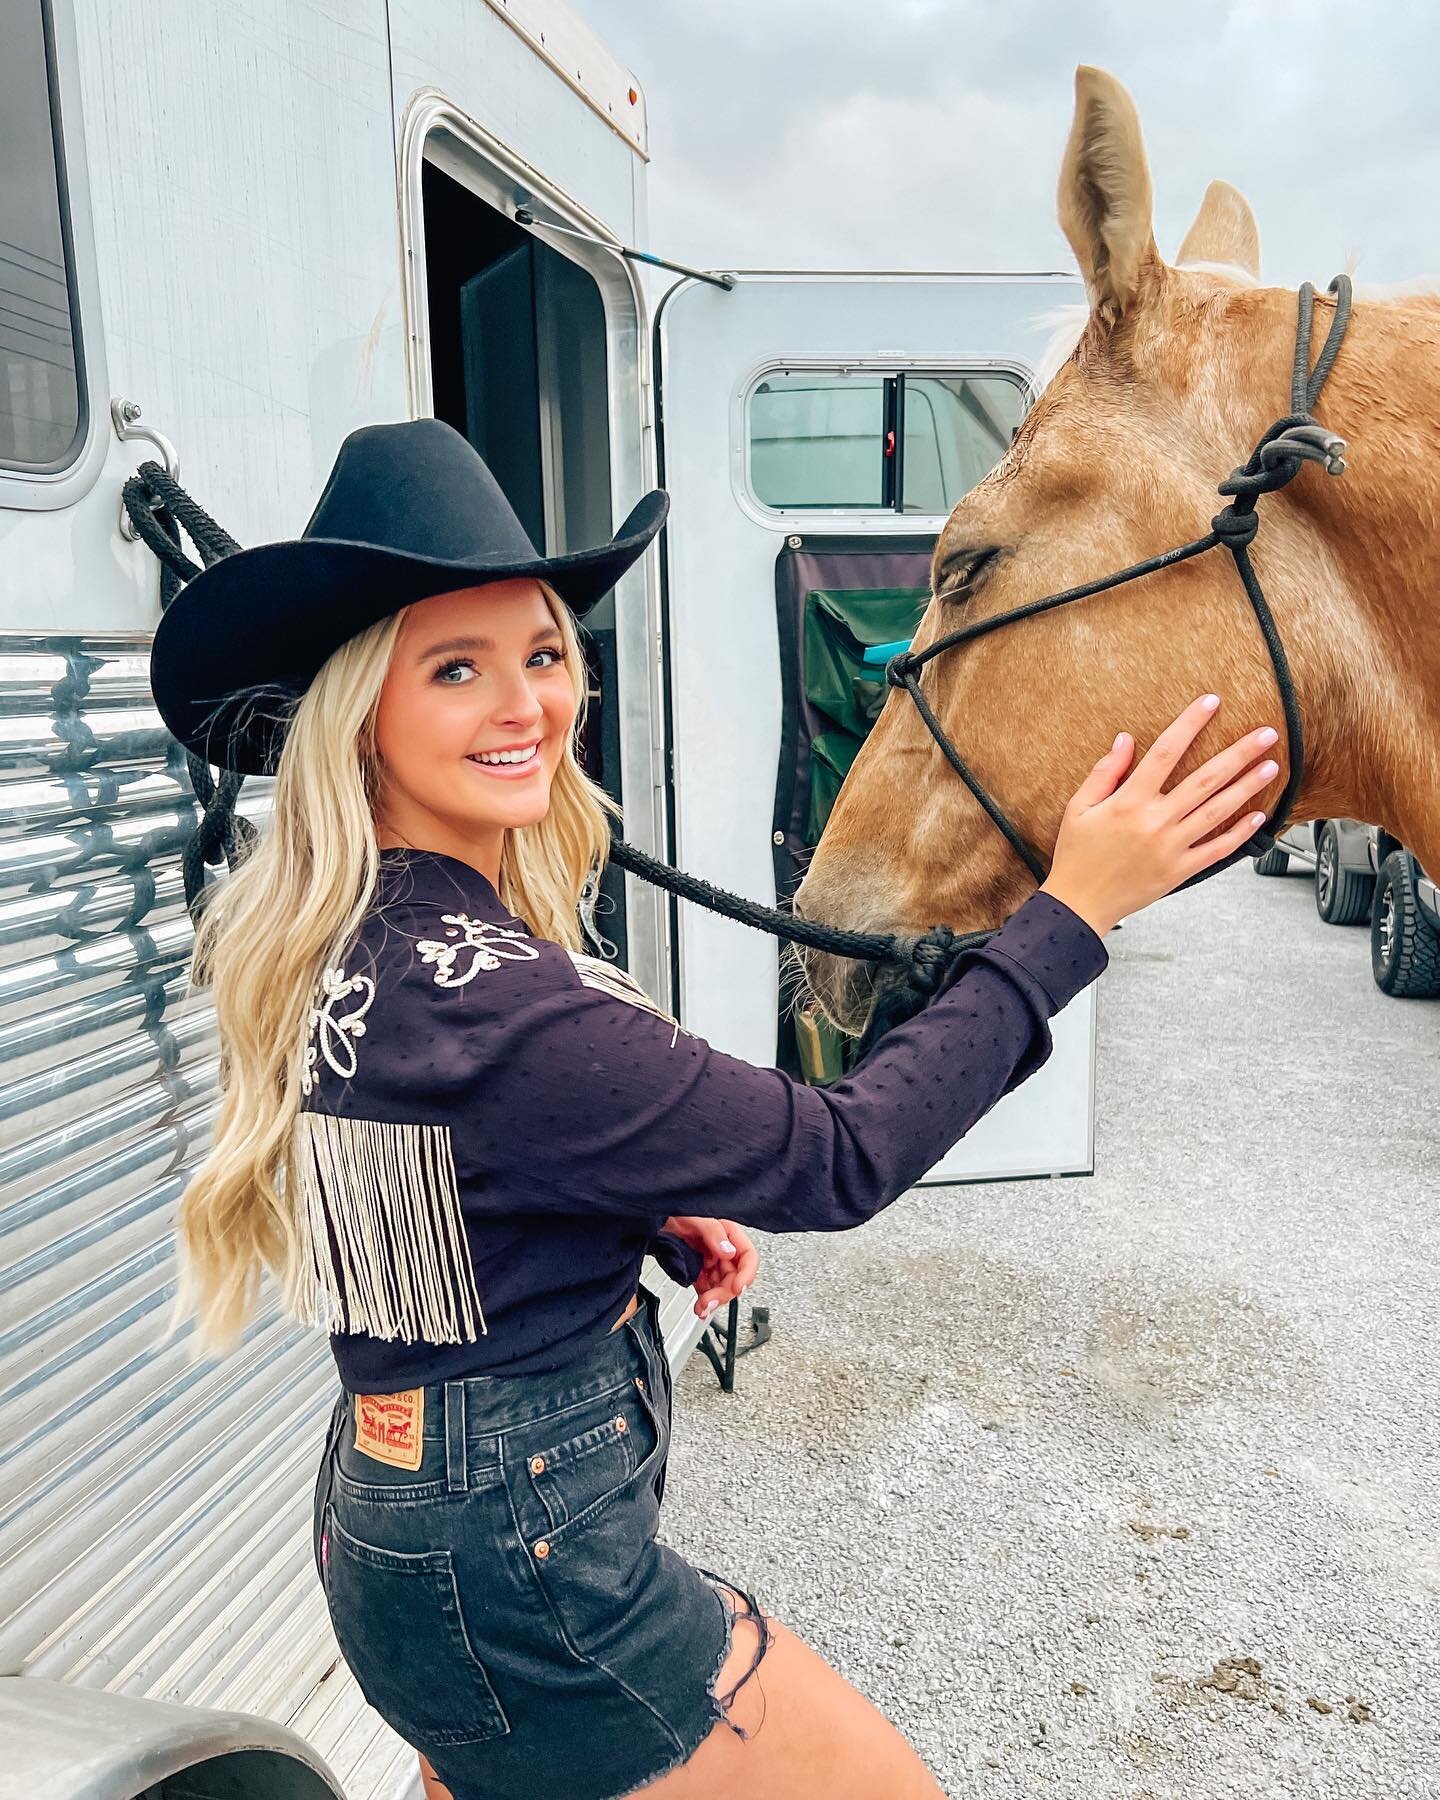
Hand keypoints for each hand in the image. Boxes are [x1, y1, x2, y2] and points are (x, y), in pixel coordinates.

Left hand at [660, 1216, 759, 1320]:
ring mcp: (709, 1258)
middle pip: (734, 1276)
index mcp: (727, 1232)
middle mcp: (721, 1246)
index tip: (737, 1288)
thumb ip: (712, 1232)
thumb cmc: (672, 1209)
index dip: (746, 1274)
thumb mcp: (693, 1216)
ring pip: (721, 1285)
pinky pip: (707, 1287)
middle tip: (710, 1302)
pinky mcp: (697, 1268)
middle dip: (724, 1292)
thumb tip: (728, 1250)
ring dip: (714, 1300)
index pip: (747, 1255)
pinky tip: (700, 1306)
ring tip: (702, 1308)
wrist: (651, 1217)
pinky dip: (705, 1299)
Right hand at [1039, 694, 1280, 936]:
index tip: (1210, 703)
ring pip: (1218, 811)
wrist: (1079, 904)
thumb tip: (1125, 740)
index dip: (1190, 724)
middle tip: (1265, 734)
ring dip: (1247, 787)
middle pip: (1205, 779)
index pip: (1166, 752)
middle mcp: (1155, 822)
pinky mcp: (1179, 870)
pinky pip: (1216, 850)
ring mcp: (1171, 847)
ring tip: (1271, 767)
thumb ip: (1104, 772)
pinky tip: (1258, 817)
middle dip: (1239, 753)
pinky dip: (1240, 834)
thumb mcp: (1078, 808)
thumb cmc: (1076, 856)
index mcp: (1129, 802)